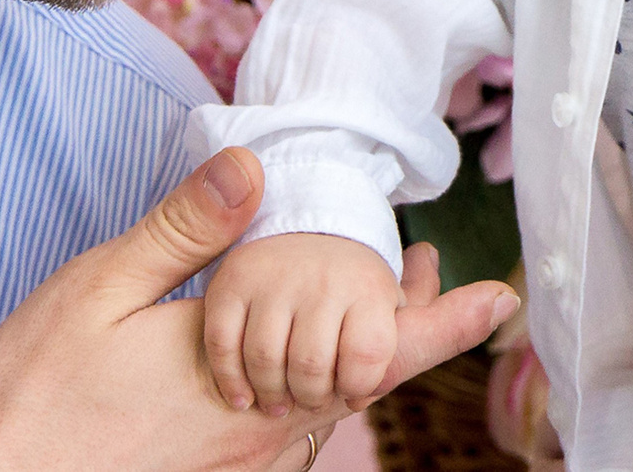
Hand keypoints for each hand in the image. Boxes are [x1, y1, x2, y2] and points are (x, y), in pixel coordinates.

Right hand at [0, 148, 516, 471]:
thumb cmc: (27, 394)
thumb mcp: (98, 289)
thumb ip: (184, 230)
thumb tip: (253, 164)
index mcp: (242, 383)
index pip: (371, 351)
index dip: (443, 324)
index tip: (502, 298)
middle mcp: (257, 436)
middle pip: (361, 377)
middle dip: (400, 321)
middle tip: (427, 266)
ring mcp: (236, 465)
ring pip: (327, 407)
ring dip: (356, 351)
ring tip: (375, 293)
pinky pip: (286, 431)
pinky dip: (311, 382)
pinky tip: (292, 345)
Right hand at [206, 231, 405, 415]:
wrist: (311, 229)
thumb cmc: (353, 287)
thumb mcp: (390, 304)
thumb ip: (409, 341)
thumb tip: (364, 396)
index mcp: (367, 286)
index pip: (366, 355)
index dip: (357, 386)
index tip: (350, 390)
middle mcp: (322, 278)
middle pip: (310, 365)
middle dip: (309, 396)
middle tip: (307, 400)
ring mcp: (274, 277)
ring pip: (265, 359)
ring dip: (271, 394)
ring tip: (279, 403)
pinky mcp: (233, 280)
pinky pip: (222, 344)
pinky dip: (231, 379)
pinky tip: (243, 397)